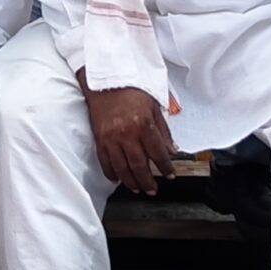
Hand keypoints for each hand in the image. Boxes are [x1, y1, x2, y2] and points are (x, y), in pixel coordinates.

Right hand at [83, 79, 175, 194]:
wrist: (105, 80)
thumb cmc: (130, 90)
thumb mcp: (153, 106)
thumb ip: (163, 131)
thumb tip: (171, 149)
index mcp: (143, 124)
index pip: (158, 153)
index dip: (165, 167)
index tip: (169, 174)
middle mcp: (127, 133)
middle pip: (139, 165)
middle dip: (147, 181)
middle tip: (152, 189)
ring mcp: (111, 138)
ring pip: (122, 168)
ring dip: (130, 181)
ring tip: (137, 188)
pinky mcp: (99, 138)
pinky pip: (105, 161)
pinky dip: (111, 173)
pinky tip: (117, 179)